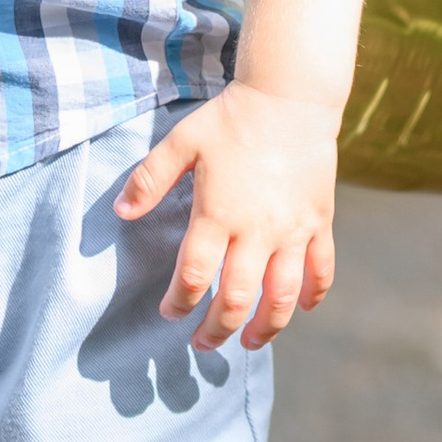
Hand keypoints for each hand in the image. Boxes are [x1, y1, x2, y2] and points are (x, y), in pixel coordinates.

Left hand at [114, 83, 340, 350]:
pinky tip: (301, 308)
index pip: (193, 277)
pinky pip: (321, 270)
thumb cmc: (231, 119)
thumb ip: (149, 179)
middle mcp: (257, 231)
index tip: (170, 313)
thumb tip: (120, 211)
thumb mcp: (182, 142)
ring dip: (266, 328)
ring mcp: (293, 230)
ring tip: (251, 343)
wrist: (291, 97)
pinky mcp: (319, 222)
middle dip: (218, 330)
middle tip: (204, 344)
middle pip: (237, 300)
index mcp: (218, 215)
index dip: (178, 303)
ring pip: (282, 297)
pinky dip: (313, 296)